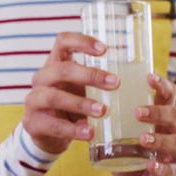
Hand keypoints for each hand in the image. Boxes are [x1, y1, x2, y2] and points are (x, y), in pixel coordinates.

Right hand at [23, 32, 118, 154]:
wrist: (46, 134)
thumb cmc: (70, 105)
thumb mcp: (80, 88)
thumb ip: (98, 82)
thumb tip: (143, 79)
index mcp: (55, 64)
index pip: (62, 42)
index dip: (82, 42)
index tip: (105, 50)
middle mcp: (42, 78)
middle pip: (62, 69)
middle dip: (90, 75)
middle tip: (115, 83)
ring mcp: (34, 100)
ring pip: (55, 97)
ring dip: (81, 103)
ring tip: (103, 111)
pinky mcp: (33, 122)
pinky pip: (54, 125)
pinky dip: (73, 129)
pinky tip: (90, 132)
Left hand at [111, 74, 175, 175]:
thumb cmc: (132, 158)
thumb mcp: (119, 140)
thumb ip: (106, 127)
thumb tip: (81, 114)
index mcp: (162, 118)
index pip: (168, 96)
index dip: (161, 85)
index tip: (148, 76)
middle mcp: (175, 132)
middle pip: (174, 115)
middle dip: (157, 112)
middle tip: (137, 112)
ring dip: (159, 139)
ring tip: (142, 138)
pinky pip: (172, 170)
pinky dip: (162, 167)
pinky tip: (150, 165)